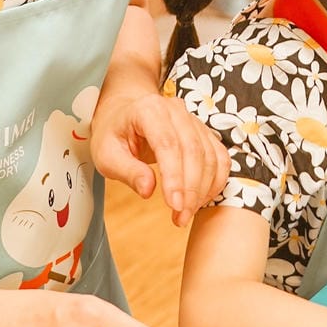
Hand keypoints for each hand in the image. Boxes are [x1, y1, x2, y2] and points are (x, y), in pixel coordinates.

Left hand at [89, 91, 229, 227]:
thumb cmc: (113, 135)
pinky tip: (200, 200)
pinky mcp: (203, 132)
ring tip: (186, 214)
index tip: (174, 205)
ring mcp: (193, 119)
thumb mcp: (107, 154)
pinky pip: (219, 157)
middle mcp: (176, 110)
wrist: (124, 115)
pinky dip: (215, 181)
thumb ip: (127, 171)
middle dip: (190, 188)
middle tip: (180, 217)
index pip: (167, 143)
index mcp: (149, 110)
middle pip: (193, 150)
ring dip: (202, 189)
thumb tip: (147, 190)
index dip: (174, 176)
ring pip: (210, 155)